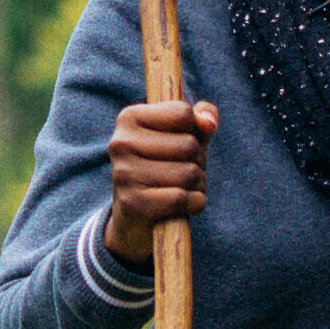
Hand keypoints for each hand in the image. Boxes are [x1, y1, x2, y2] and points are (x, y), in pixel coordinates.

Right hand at [104, 99, 216, 267]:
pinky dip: (195, 202)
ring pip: (188, 173)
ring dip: (198, 183)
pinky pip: (182, 198)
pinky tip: (184, 204)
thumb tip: (209, 122)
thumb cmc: (166, 165)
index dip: (194, 131)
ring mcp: (123, 173)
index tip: (179, 143)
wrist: (136, 215)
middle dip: (199, 161)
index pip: (184, 113)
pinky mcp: (132, 202)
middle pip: (188, 145)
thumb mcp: (186, 135)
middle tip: (184, 171)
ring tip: (184, 187)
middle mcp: (120, 142)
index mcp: (129, 117)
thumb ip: (202, 117)